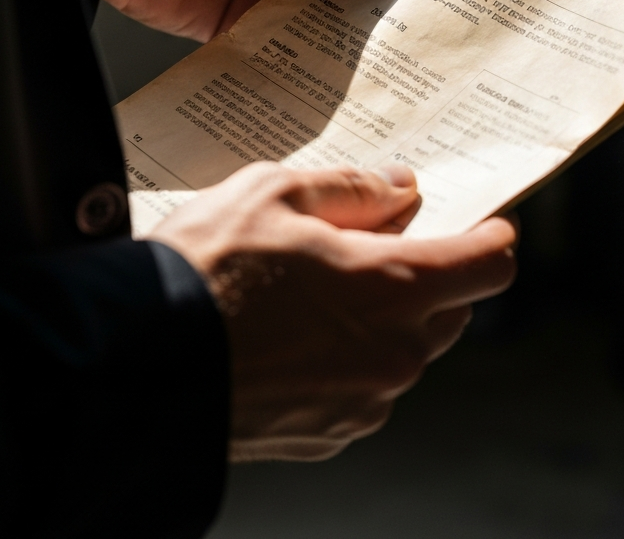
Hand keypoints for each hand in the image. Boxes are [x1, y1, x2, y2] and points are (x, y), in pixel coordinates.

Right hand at [149, 161, 516, 461]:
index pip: (490, 263)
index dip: (491, 234)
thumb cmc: (206, 271)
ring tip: (321, 288)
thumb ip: (355, 188)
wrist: (132, 370)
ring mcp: (364, 402)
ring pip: (408, 349)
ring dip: (387, 317)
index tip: (479, 219)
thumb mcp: (277, 192)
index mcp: (396, 290)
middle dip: (431, 272)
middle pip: (454, 307)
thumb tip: (400, 188)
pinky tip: (297, 334)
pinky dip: (353, 356)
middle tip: (378, 242)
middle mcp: (394, 355)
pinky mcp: (329, 434)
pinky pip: (367, 386)